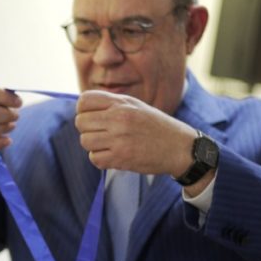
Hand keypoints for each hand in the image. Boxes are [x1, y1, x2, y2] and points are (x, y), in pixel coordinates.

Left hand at [75, 90, 196, 176]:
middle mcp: (119, 118)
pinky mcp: (121, 158)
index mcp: (122, 103)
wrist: (180, 147)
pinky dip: (101, 159)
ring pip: (85, 141)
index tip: (92, 117)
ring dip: (93, 145)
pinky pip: (94, 158)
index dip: (83, 110)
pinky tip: (114, 155)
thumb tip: (82, 109)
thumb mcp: (136, 106)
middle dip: (87, 129)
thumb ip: (111, 104)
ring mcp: (119, 139)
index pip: (84, 101)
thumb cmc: (155, 126)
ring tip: (109, 144)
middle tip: (101, 133)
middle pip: (80, 122)